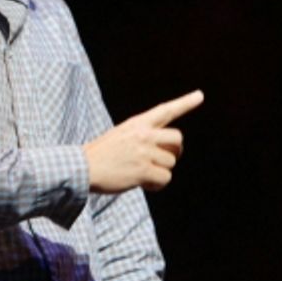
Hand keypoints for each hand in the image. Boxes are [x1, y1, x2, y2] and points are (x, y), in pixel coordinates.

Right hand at [82, 90, 203, 192]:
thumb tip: (170, 149)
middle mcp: (143, 135)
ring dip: (161, 171)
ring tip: (142, 173)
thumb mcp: (122, 134)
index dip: (185, 102)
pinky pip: (165, 178)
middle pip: (178, 139)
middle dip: (175, 151)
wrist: (82, 168)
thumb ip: (145, 136)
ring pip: (171, 162)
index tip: (200, 95)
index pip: (166, 110)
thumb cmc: (102, 154)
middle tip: (164, 159)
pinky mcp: (143, 170)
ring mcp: (144, 152)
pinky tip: (145, 184)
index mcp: (137, 123)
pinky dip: (157, 184)